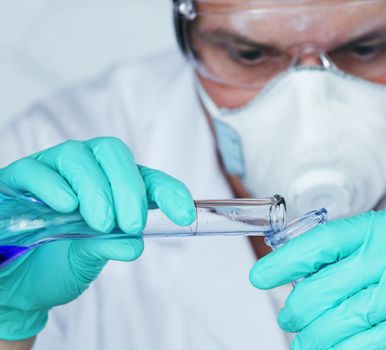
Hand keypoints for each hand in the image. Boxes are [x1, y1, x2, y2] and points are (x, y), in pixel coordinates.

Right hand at [0, 137, 195, 340]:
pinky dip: (54, 185)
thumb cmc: (55, 266)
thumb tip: (134, 243)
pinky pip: (35, 169)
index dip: (169, 190)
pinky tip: (66, 206)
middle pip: (112, 152)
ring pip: (77, 155)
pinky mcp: (17, 180)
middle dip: (128, 186)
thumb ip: (109, 247)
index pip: (145, 177)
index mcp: (110, 188)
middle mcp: (84, 172)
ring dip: (95, 188)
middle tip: (131, 223)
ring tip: (100, 223)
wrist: (13, 285)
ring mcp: (50, 171)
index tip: (184, 213)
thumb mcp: (88, 261)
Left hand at [250, 203, 385, 349]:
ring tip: (303, 344)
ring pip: (349, 314)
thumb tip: (326, 276)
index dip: (288, 260)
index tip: (261, 276)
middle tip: (288, 319)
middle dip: (300, 307)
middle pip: (331, 283)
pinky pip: (377, 337)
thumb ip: (375, 256)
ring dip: (318, 336)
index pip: (328, 240)